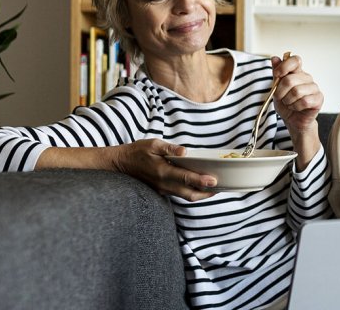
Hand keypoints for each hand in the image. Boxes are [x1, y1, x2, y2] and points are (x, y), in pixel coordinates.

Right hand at [37, 140, 216, 201]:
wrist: (120, 165)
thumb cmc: (137, 152)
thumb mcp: (152, 144)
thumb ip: (169, 148)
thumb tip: (184, 151)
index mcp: (162, 172)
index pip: (186, 178)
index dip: (201, 181)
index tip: (214, 181)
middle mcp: (164, 184)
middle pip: (189, 194)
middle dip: (206, 193)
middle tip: (220, 187)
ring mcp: (162, 190)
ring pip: (185, 196)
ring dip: (200, 194)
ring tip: (213, 188)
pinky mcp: (161, 191)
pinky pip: (179, 193)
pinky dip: (190, 191)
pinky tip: (198, 186)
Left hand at [271, 54, 323, 169]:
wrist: (292, 121)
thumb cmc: (286, 104)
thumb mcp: (276, 88)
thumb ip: (276, 73)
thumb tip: (274, 58)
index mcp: (297, 72)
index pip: (295, 60)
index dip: (284, 66)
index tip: (277, 75)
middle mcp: (307, 78)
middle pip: (290, 79)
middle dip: (280, 92)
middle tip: (281, 98)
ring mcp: (314, 88)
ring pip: (296, 91)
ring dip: (288, 101)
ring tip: (289, 104)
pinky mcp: (319, 99)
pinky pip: (304, 101)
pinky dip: (296, 106)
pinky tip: (296, 108)